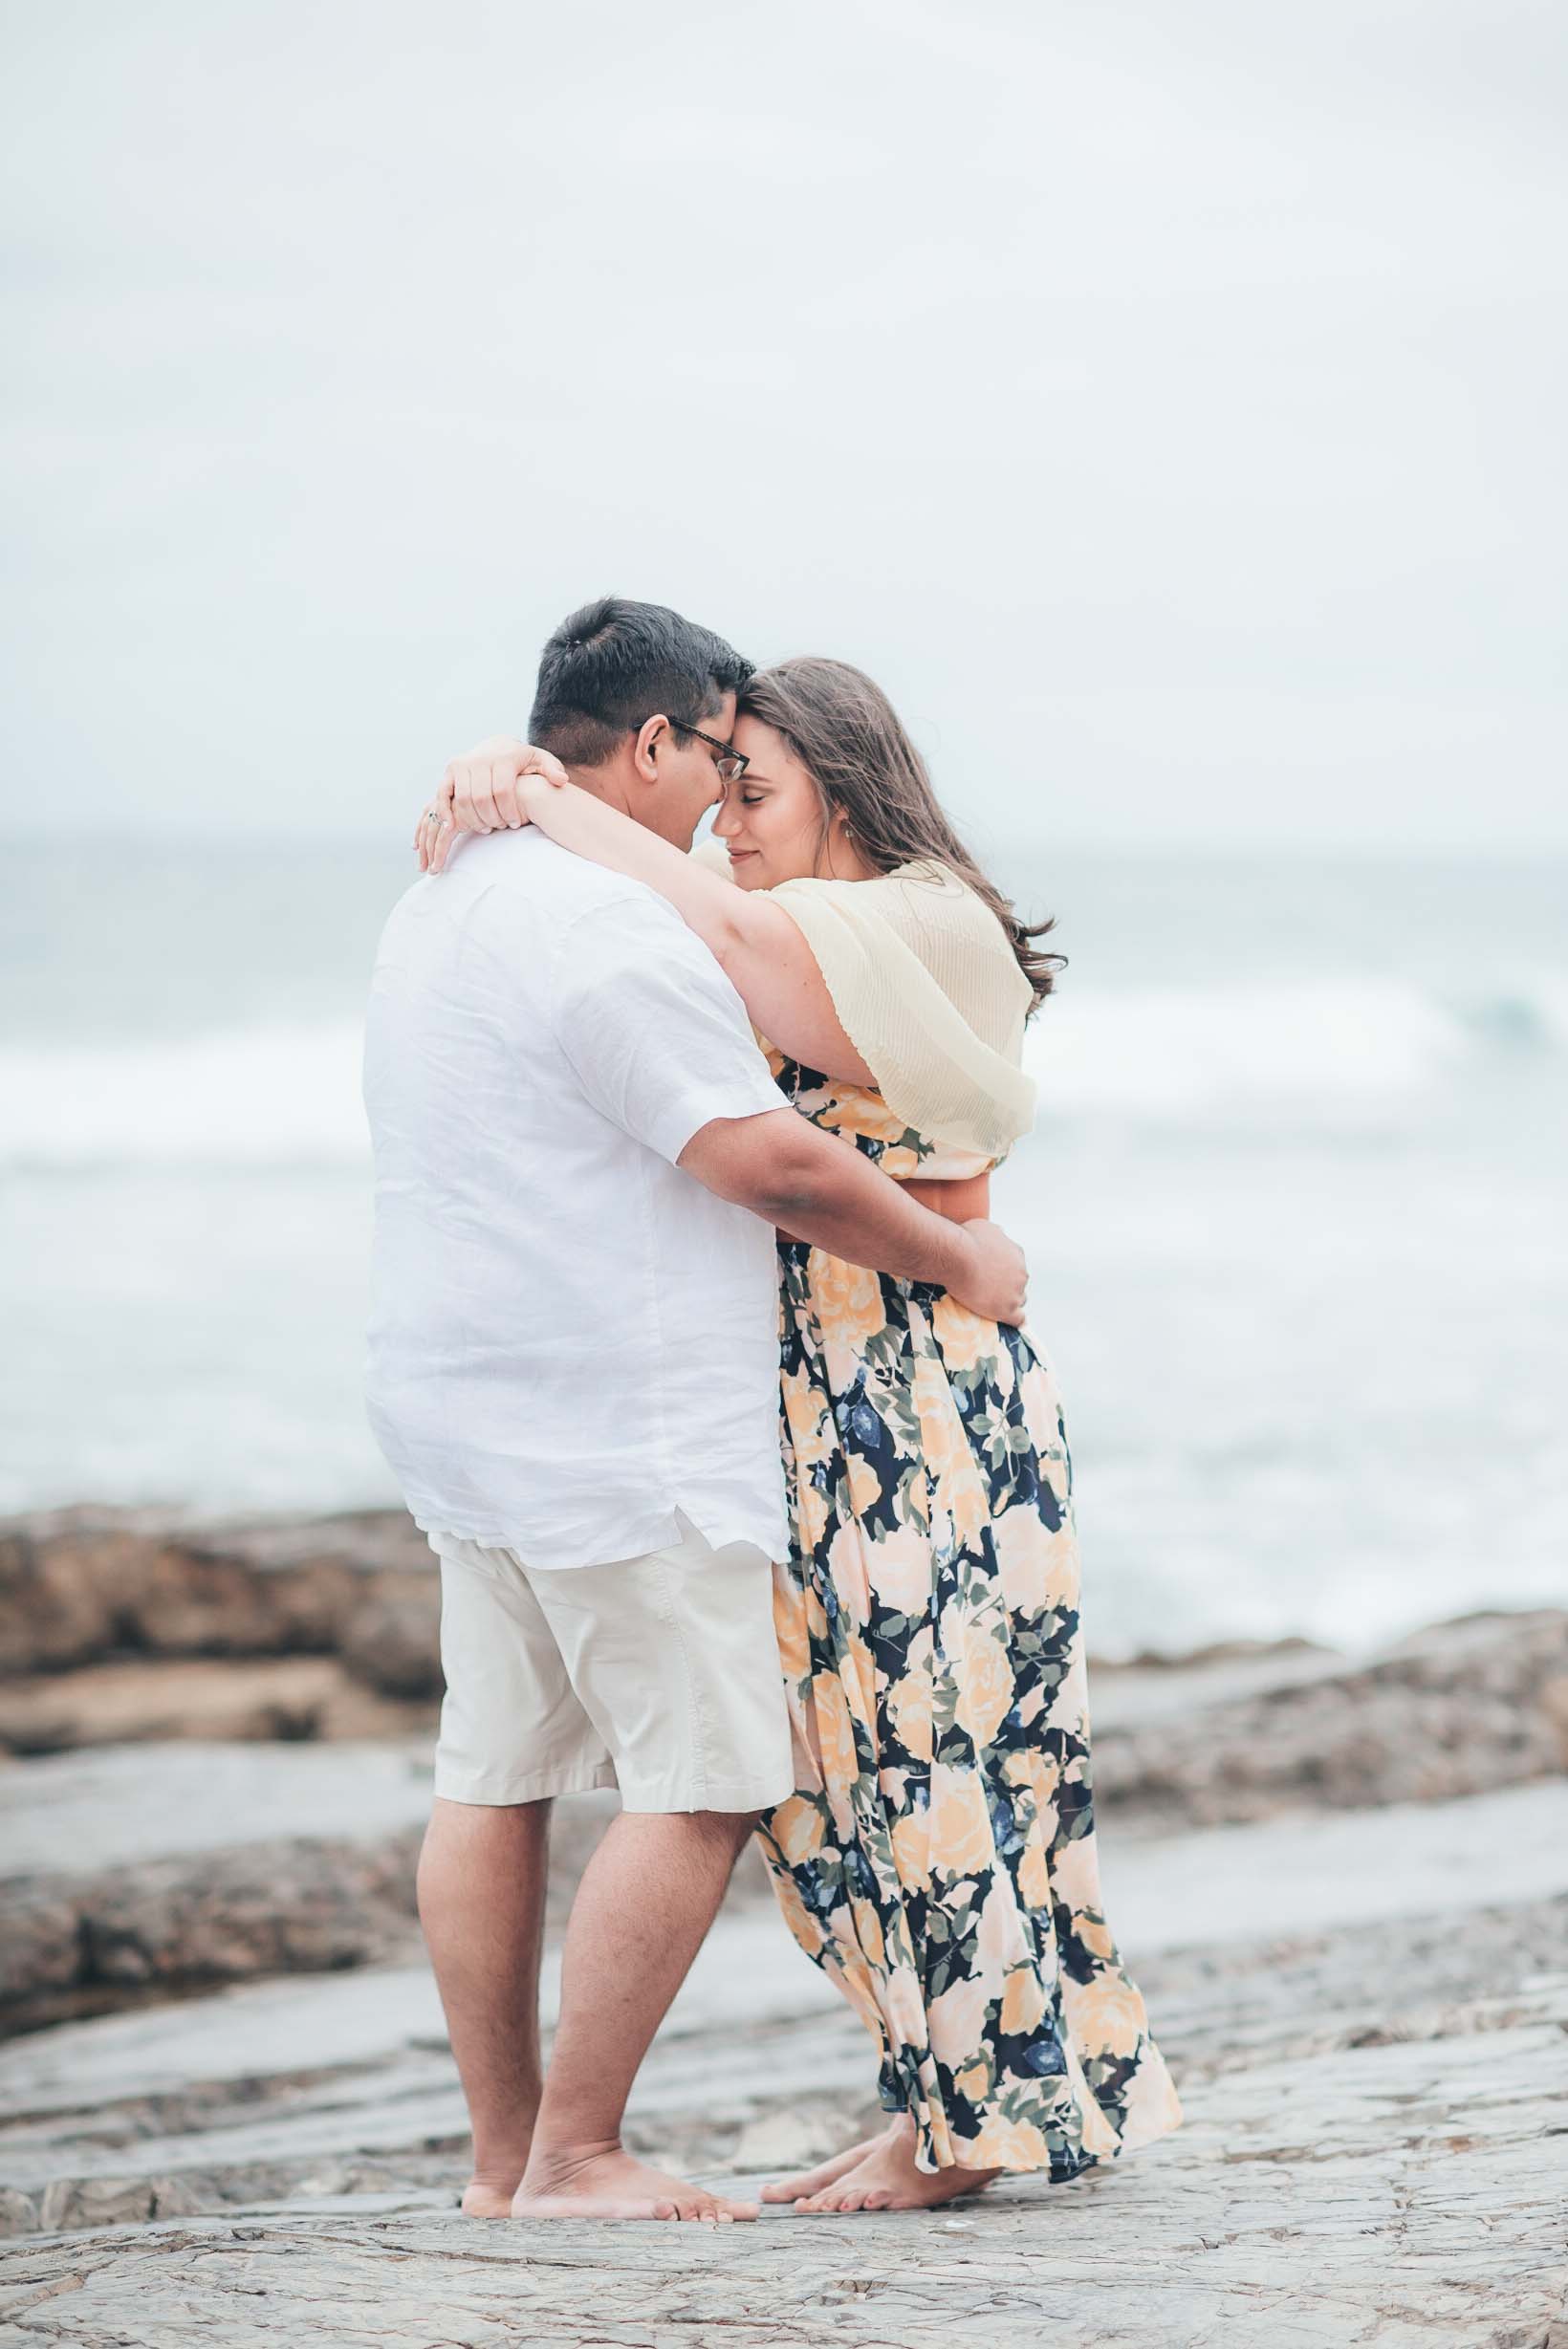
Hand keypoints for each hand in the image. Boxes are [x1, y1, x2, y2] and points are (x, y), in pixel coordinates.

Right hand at [415, 738, 569, 872]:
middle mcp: (480, 759)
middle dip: (492, 818)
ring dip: (473, 819)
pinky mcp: (450, 770)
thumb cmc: (522, 761)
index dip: (509, 812)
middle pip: (482, 798)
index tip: (515, 824)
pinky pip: (443, 794)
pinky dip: (445, 811)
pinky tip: (453, 827)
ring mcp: (463, 764)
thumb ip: (551, 770)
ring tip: (485, 828)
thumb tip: (561, 781)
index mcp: (504, 757)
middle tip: (499, 829)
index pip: (503, 791)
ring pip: (463, 800)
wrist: (496, 746)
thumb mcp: (540, 761)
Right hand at [951, 1220, 1028, 1326]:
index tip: (992, 1275)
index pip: (1016, 1267)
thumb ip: (994, 1235)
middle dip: (1006, 1287)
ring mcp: (1015, 1292)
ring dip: (1008, 1303)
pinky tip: (1008, 1322)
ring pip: (1018, 1301)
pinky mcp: (1007, 1309)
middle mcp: (1021, 1273)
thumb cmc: (966, 1240)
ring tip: (991, 1305)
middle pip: (1018, 1284)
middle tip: (987, 1289)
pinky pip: (1018, 1319)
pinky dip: (1014, 1321)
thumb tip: (994, 1236)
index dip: (1004, 1272)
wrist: (957, 1257)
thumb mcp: (985, 1228)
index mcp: (1016, 1254)